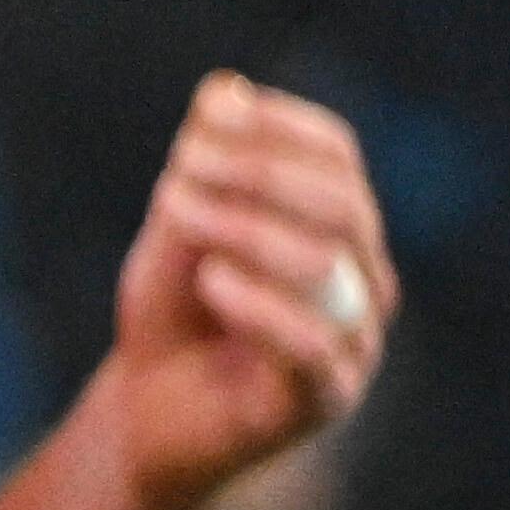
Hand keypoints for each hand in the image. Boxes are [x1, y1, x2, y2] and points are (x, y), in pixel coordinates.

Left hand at [86, 72, 391, 508]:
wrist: (146, 419)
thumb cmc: (172, 318)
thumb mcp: (174, 237)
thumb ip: (199, 171)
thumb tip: (222, 89)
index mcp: (337, 227)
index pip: (337, 155)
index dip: (281, 126)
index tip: (214, 113)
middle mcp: (363, 278)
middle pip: (340, 202)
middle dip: (259, 173)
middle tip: (182, 166)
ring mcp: (354, 339)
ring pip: (327, 265)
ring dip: (245, 228)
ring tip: (178, 216)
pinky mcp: (325, 396)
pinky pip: (313, 343)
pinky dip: (258, 304)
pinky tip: (212, 281)